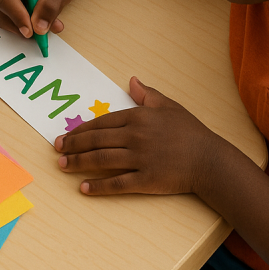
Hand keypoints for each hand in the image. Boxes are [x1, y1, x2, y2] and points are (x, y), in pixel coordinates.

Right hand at [0, 0, 82, 38]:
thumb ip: (49, 7)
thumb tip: (38, 27)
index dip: (16, 16)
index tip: (30, 31)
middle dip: (19, 24)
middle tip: (41, 32)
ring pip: (0, 17)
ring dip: (21, 27)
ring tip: (44, 25)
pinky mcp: (1, 2)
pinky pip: (5, 19)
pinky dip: (21, 25)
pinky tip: (37, 21)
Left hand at [55, 77, 222, 195]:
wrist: (211, 161)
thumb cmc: (191, 132)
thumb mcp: (170, 106)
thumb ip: (148, 94)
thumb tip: (132, 81)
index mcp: (138, 117)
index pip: (101, 123)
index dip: (80, 130)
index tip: (66, 135)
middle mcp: (135, 136)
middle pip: (96, 140)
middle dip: (72, 145)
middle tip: (57, 149)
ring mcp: (140, 159)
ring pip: (101, 160)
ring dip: (78, 162)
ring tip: (63, 165)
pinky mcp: (146, 180)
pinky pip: (117, 183)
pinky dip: (98, 186)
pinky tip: (83, 188)